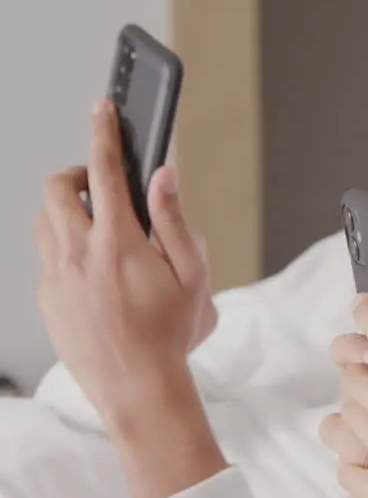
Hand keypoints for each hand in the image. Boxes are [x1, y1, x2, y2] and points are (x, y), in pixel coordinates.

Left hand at [34, 99, 211, 425]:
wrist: (136, 389)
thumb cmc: (171, 335)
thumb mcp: (193, 275)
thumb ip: (175, 220)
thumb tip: (163, 177)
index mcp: (119, 244)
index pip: (105, 172)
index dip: (105, 133)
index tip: (104, 108)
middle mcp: (78, 256)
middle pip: (57, 188)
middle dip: (78, 175)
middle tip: (102, 185)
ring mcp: (56, 279)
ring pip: (44, 221)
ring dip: (67, 211)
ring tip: (100, 229)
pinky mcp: (47, 300)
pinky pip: (46, 258)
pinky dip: (65, 249)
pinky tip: (97, 273)